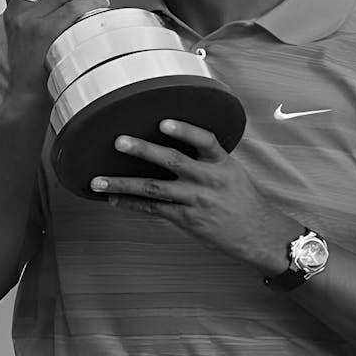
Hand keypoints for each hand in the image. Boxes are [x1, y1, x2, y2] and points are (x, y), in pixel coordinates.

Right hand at [0, 0, 118, 102]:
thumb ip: (38, 8)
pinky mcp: (44, 36)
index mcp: (12, 5)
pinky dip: (91, 4)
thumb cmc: (33, 61)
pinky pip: (72, 11)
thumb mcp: (26, 30)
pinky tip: (103, 4)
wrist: (25, 94)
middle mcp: (17, 10)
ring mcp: (29, 22)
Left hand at [90, 119, 298, 276]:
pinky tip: (114, 199)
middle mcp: (208, 179)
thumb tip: (176, 142)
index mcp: (221, 163)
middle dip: (143, 150)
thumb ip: (207, 158)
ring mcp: (195, 200)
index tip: (164, 122)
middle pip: (173, 161)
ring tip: (98, 180)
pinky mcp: (186, 219)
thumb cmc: (242, 199)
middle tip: (119, 141)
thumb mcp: (232, 171)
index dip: (184, 130)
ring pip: (155, 188)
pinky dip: (131, 203)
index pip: (204, 140)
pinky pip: (154, 209)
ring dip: (124, 183)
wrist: (256, 233)